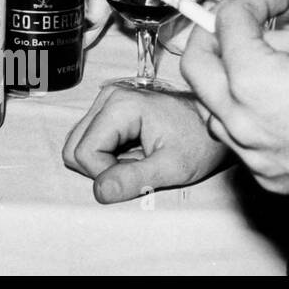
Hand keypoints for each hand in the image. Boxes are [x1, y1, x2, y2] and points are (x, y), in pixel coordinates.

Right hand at [63, 85, 230, 202]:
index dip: (105, 174)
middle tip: (135, 170)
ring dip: (103, 162)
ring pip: (79, 143)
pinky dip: (107, 155)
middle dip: (101, 168)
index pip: (84, 152)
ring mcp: (106, 100)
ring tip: (136, 161)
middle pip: (74, 146)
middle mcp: (107, 97)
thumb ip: (135, 179)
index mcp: (119, 105)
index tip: (137, 176)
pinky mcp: (109, 108)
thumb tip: (99, 192)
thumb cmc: (200, 142)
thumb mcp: (173, 167)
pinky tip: (133, 153)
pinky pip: (90, 139)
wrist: (215, 123)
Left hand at [181, 0, 288, 194]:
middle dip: (210, 35)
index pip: (227, 23)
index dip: (251, 1)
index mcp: (252, 79)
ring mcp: (248, 149)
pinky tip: (265, 104)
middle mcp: (239, 117)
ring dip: (220, 79)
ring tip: (247, 65)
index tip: (272, 0)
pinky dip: (241, 114)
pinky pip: (234, 136)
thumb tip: (258, 33)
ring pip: (208, 104)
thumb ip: (282, 37)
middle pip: (194, 64)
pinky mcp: (262, 172)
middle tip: (233, 25)